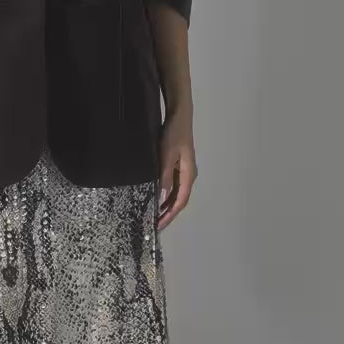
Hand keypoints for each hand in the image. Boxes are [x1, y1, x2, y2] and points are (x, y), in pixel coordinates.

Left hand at [156, 110, 196, 230]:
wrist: (180, 117)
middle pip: (179, 201)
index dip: (170, 215)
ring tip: (155, 216)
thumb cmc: (174, 135)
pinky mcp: (179, 167)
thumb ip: (164, 177)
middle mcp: (188, 176)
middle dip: (168, 214)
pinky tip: (157, 199)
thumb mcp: (166, 156)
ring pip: (176, 194)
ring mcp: (184, 172)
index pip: (180, 201)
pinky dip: (166, 196)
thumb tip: (162, 197)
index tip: (159, 225)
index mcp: (188, 175)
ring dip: (167, 206)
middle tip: (155, 225)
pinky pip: (173, 186)